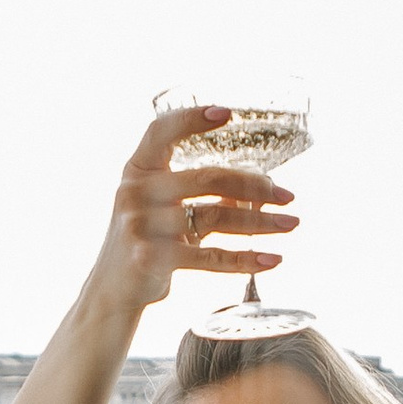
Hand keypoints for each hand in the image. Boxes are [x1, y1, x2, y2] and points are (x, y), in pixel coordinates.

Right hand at [87, 102, 296, 321]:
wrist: (112, 289)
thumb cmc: (146, 241)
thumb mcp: (162, 208)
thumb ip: (201, 194)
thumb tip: (260, 189)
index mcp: (137, 170)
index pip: (161, 131)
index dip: (192, 118)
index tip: (227, 113)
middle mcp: (136, 193)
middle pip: (207, 178)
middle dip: (255, 186)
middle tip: (288, 196)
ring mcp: (141, 226)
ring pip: (215, 217)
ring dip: (260, 222)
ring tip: (290, 224)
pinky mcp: (151, 258)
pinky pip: (209, 257)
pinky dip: (244, 259)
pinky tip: (272, 259)